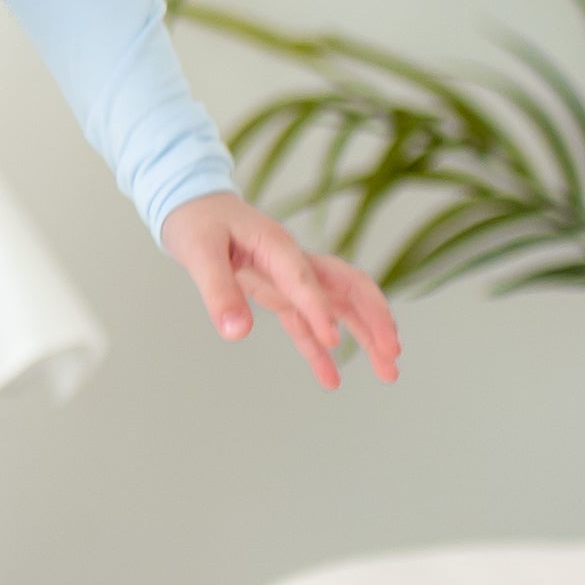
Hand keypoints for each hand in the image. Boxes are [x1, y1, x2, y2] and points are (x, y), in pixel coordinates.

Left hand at [160, 193, 399, 389]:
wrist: (193, 204)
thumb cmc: (198, 222)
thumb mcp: (198, 252)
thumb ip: (217, 290)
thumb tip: (236, 332)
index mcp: (276, 245)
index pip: (304, 279)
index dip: (319, 309)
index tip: (333, 340)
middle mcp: (294, 261)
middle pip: (346, 287)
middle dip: (373, 318)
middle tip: (392, 352)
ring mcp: (291, 278)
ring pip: (339, 308)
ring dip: (365, 337)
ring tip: (388, 372)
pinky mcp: (281, 293)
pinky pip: (305, 325)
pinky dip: (320, 352)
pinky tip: (332, 380)